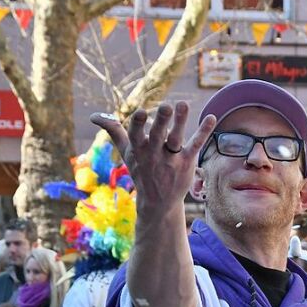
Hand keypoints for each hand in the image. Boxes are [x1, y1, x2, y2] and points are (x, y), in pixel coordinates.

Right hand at [91, 102, 216, 211]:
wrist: (158, 202)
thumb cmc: (141, 171)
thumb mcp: (126, 153)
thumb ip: (114, 131)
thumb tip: (94, 116)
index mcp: (139, 150)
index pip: (136, 136)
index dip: (137, 125)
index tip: (139, 112)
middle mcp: (154, 154)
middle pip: (158, 136)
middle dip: (161, 122)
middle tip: (166, 106)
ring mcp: (171, 159)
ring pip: (176, 139)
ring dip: (180, 122)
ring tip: (183, 104)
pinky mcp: (187, 162)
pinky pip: (196, 145)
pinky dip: (204, 132)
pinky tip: (212, 117)